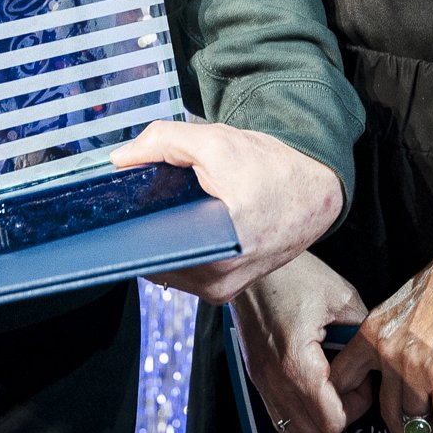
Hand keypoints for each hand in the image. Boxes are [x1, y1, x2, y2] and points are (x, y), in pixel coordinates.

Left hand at [109, 120, 342, 302]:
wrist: (315, 189)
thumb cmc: (272, 168)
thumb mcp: (217, 141)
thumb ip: (163, 142)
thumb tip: (119, 159)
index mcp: (220, 252)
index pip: (150, 248)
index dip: (130, 223)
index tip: (117, 206)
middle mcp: (219, 283)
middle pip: (157, 257)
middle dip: (145, 227)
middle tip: (144, 200)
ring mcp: (222, 290)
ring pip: (169, 265)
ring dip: (162, 238)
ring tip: (166, 209)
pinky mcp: (225, 289)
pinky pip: (185, 269)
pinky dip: (179, 246)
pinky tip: (183, 223)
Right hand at [231, 255, 390, 432]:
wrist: (249, 263)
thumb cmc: (294, 274)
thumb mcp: (339, 297)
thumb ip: (362, 334)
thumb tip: (381, 358)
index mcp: (297, 366)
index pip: (333, 419)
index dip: (357, 408)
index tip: (367, 384)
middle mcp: (277, 383)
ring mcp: (265, 384)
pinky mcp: (260, 377)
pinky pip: (283, 422)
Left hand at [329, 203, 432, 432]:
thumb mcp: (407, 303)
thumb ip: (399, 336)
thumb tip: (408, 364)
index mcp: (374, 330)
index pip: (346, 378)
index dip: (350, 409)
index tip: (359, 430)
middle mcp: (388, 352)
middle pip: (387, 414)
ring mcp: (415, 366)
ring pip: (415, 425)